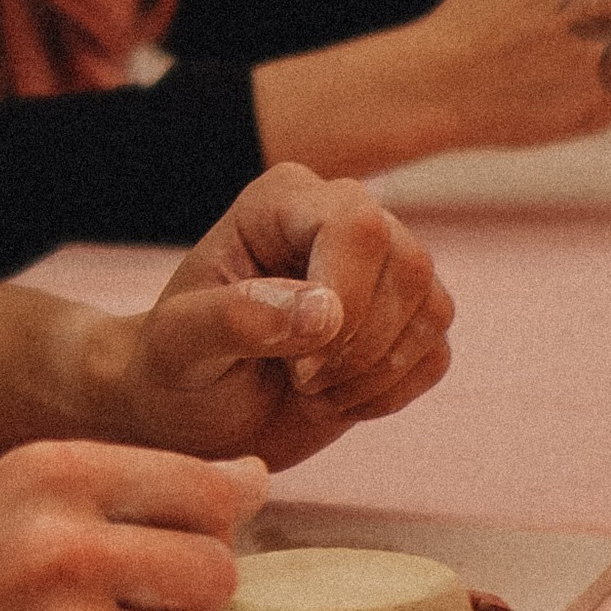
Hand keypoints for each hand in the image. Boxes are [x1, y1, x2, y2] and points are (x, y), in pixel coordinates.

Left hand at [85, 163, 453, 473]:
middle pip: (409, 264)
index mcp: (281, 200)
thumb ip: (235, 319)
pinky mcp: (402, 320)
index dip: (346, 299)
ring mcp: (379, 268)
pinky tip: (336, 400)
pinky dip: (390, 393)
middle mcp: (339, 218)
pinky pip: (436, 352)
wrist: (191, 410)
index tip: (299, 365)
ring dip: (374, 373)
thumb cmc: (173, 367)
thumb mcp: (178, 346)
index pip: (357, 225)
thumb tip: (323, 313)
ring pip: (432, 308)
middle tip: (299, 380)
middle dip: (361, 345)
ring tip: (309, 390)